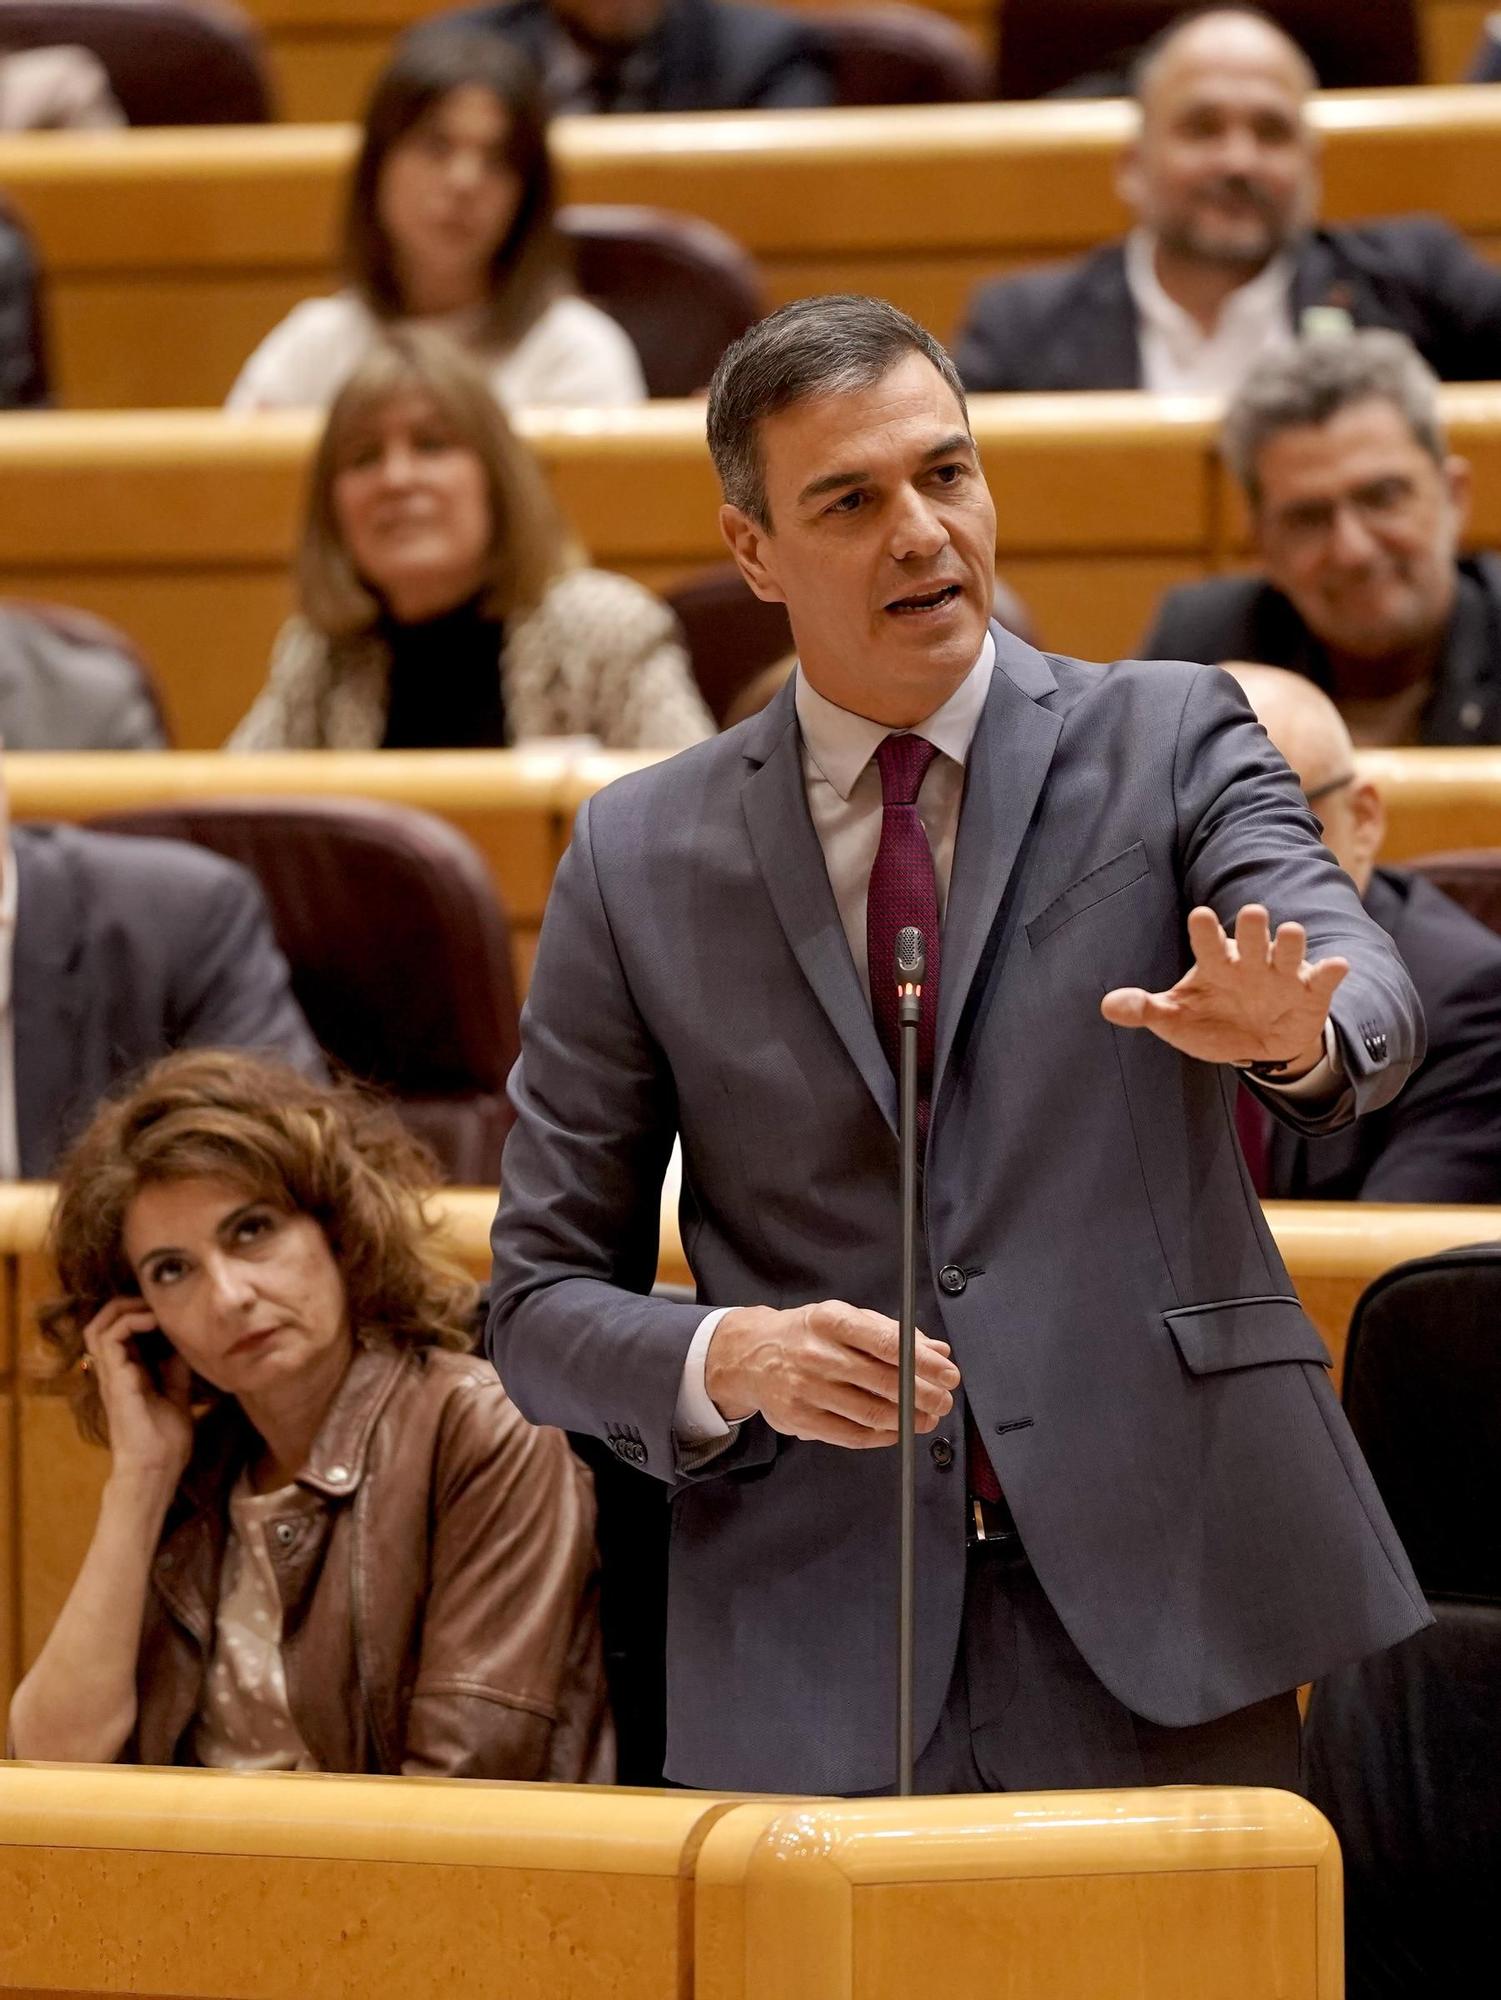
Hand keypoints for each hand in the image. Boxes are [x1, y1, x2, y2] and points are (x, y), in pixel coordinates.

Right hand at [82, 1299, 193, 1485]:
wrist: (157, 1468)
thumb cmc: (166, 1439)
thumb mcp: (178, 1392)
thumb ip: (177, 1367)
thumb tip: (188, 1339)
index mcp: (128, 1372)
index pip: (120, 1331)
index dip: (139, 1313)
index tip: (168, 1310)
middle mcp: (114, 1371)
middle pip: (102, 1323)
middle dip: (126, 1304)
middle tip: (156, 1303)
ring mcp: (111, 1375)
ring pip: (97, 1326)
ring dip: (124, 1309)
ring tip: (153, 1310)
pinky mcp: (115, 1380)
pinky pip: (110, 1339)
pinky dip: (130, 1322)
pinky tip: (154, 1323)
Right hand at [704, 1299, 960, 1448]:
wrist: (752, 1355)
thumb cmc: (809, 1334)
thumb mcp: (846, 1319)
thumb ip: (893, 1334)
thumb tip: (939, 1353)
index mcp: (830, 1320)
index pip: (886, 1342)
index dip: (923, 1362)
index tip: (948, 1374)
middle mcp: (815, 1353)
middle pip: (882, 1381)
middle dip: (922, 1395)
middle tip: (943, 1401)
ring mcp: (804, 1389)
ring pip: (869, 1412)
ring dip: (907, 1419)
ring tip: (927, 1418)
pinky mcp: (798, 1419)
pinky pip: (850, 1434)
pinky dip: (881, 1435)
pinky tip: (897, 1430)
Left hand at [1101, 904, 1346, 1075]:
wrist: (1256, 1046)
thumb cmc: (1211, 1021)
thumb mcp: (1174, 1019)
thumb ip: (1144, 1010)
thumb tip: (1108, 1006)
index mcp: (1216, 963)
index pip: (1208, 943)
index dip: (1205, 931)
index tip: (1200, 916)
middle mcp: (1250, 962)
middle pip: (1252, 938)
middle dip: (1253, 928)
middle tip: (1252, 914)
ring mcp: (1281, 975)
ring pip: (1287, 952)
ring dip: (1291, 943)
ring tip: (1291, 932)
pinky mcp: (1309, 993)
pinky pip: (1321, 980)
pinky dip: (1329, 972)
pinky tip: (1337, 965)